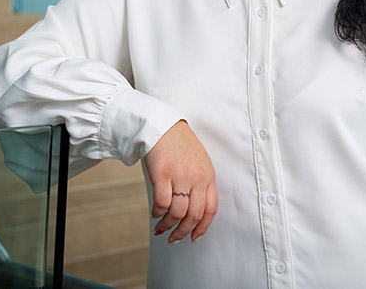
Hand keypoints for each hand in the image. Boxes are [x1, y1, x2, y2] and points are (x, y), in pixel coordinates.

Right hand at [144, 120, 217, 244]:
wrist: (163, 126)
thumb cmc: (180, 147)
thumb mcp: (199, 164)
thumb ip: (200, 185)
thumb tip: (193, 213)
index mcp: (209, 176)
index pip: (211, 209)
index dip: (202, 228)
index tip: (194, 238)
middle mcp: (197, 177)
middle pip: (194, 215)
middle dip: (183, 232)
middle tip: (173, 239)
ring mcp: (180, 175)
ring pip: (177, 213)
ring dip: (167, 224)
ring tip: (161, 226)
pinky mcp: (162, 174)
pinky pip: (162, 203)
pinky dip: (157, 212)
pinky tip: (155, 212)